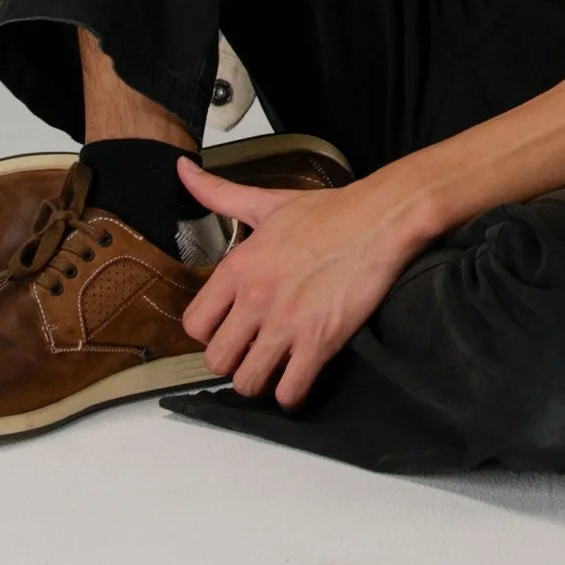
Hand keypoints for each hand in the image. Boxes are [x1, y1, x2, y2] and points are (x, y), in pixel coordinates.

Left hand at [180, 158, 429, 408]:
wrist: (381, 219)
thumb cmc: (330, 212)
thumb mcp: (268, 202)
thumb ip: (219, 194)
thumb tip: (182, 171)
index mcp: (239, 267)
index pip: (194, 325)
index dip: (210, 332)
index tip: (229, 327)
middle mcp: (256, 299)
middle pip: (217, 361)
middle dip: (234, 360)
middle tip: (254, 349)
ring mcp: (287, 324)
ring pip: (247, 382)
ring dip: (261, 380)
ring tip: (276, 366)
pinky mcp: (319, 342)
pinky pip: (289, 392)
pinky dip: (292, 393)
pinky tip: (301, 375)